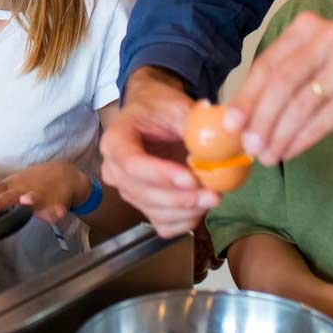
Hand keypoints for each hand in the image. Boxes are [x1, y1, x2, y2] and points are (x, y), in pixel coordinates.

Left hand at [0, 162, 88, 223]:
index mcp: (9, 187)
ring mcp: (41, 195)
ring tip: (27, 201)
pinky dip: (57, 211)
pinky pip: (57, 208)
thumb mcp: (8, 187)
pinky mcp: (57, 203)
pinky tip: (58, 213)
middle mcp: (22, 190)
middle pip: (9, 194)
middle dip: (0, 201)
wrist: (63, 175)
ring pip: (34, 198)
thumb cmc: (28, 185)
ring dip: (30, 200)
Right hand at [100, 67, 216, 236]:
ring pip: (155, 212)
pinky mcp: (145, 207)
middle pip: (143, 193)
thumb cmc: (160, 109)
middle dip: (181, 198)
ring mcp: (128, 192)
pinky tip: (201, 206)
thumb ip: (192, 126)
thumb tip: (218, 144)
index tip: (192, 179)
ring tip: (214, 196)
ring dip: (188, 211)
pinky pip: (164, 225)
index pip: (132, 164)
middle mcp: (114, 170)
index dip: (162, 175)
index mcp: (115, 141)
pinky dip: (185, 221)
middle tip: (214, 194)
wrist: (152, 117)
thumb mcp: (176, 106)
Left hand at [226, 12, 332, 164]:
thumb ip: (278, 86)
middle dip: (259, 118)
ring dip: (277, 134)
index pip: (269, 63)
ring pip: (299, 104)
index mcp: (311, 27)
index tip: (231, 124)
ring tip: (266, 155)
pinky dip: (298, 140)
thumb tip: (234, 117)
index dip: (247, 96)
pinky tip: (287, 153)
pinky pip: (320, 120)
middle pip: (281, 82)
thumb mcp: (313, 75)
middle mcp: (332, 36)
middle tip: (247, 145)